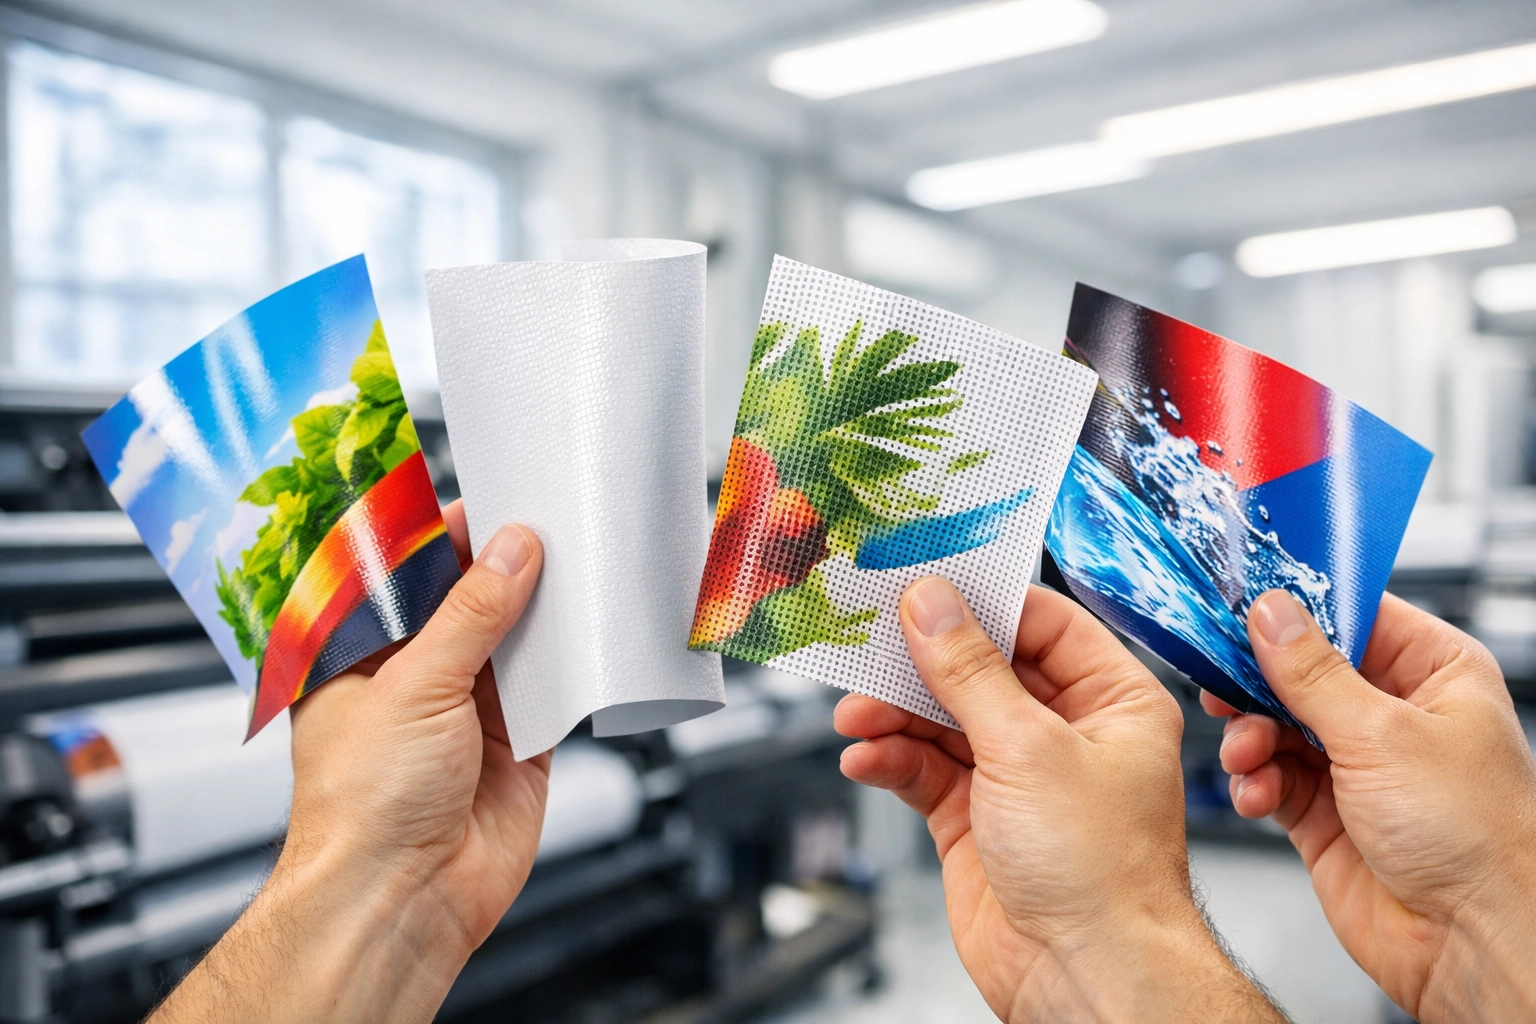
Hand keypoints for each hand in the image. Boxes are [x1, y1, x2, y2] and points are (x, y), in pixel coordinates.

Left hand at [151, 501, 546, 1023]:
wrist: (402, 899)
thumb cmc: (361, 807)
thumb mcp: (414, 683)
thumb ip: (472, 614)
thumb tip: (511, 552)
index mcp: (363, 656)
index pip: (408, 577)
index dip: (447, 537)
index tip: (493, 499)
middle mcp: (415, 679)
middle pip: (470, 604)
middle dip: (508, 569)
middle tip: (548, 522)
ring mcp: (468, 713)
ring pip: (517, 642)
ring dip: (546, 613)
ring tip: (578, 564)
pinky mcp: (518, 748)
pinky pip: (555, 692)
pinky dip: (575, 666)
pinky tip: (590, 634)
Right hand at [838, 579, 1283, 1021]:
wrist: (1085, 976)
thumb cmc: (1103, 873)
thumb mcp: (1028, 748)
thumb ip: (969, 671)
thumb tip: (931, 604)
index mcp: (1111, 700)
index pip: (1042, 624)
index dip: (982, 604)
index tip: (924, 587)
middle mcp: (1066, 733)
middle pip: (982, 669)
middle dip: (923, 664)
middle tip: (873, 645)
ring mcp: (1017, 777)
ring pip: (943, 719)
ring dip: (896, 714)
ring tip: (859, 714)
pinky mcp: (976, 819)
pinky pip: (924, 769)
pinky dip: (891, 760)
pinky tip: (866, 757)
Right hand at [1208, 590, 1535, 1022]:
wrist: (1473, 941)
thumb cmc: (1476, 838)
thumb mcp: (1382, 734)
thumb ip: (1312, 672)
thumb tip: (1270, 613)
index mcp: (1433, 673)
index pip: (1353, 613)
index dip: (1296, 609)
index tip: (1240, 604)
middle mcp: (1395, 714)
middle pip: (1303, 669)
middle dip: (1257, 680)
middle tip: (1221, 681)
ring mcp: (1358, 764)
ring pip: (1276, 722)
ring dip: (1250, 736)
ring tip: (1247, 754)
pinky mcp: (1325, 812)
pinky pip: (1270, 776)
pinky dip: (1254, 780)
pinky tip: (1256, 792)